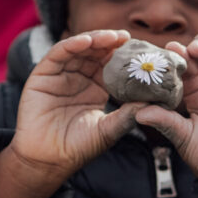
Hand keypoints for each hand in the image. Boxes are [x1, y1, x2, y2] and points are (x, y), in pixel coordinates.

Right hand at [0, 31, 142, 197]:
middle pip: (96, 51)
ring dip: (95, 39)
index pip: (111, 64)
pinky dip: (72, 44)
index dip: (124, 54)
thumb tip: (155, 102)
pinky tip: (86, 41)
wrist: (49, 160)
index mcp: (96, 87)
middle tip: (126, 37)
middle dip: (111, 42)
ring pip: (78, 48)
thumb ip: (128, 115)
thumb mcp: (109, 129)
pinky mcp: (43, 74)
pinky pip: (58, 54)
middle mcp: (78, 76)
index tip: (140, 48)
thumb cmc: (79, 147)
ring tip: (111, 37)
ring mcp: (60, 74)